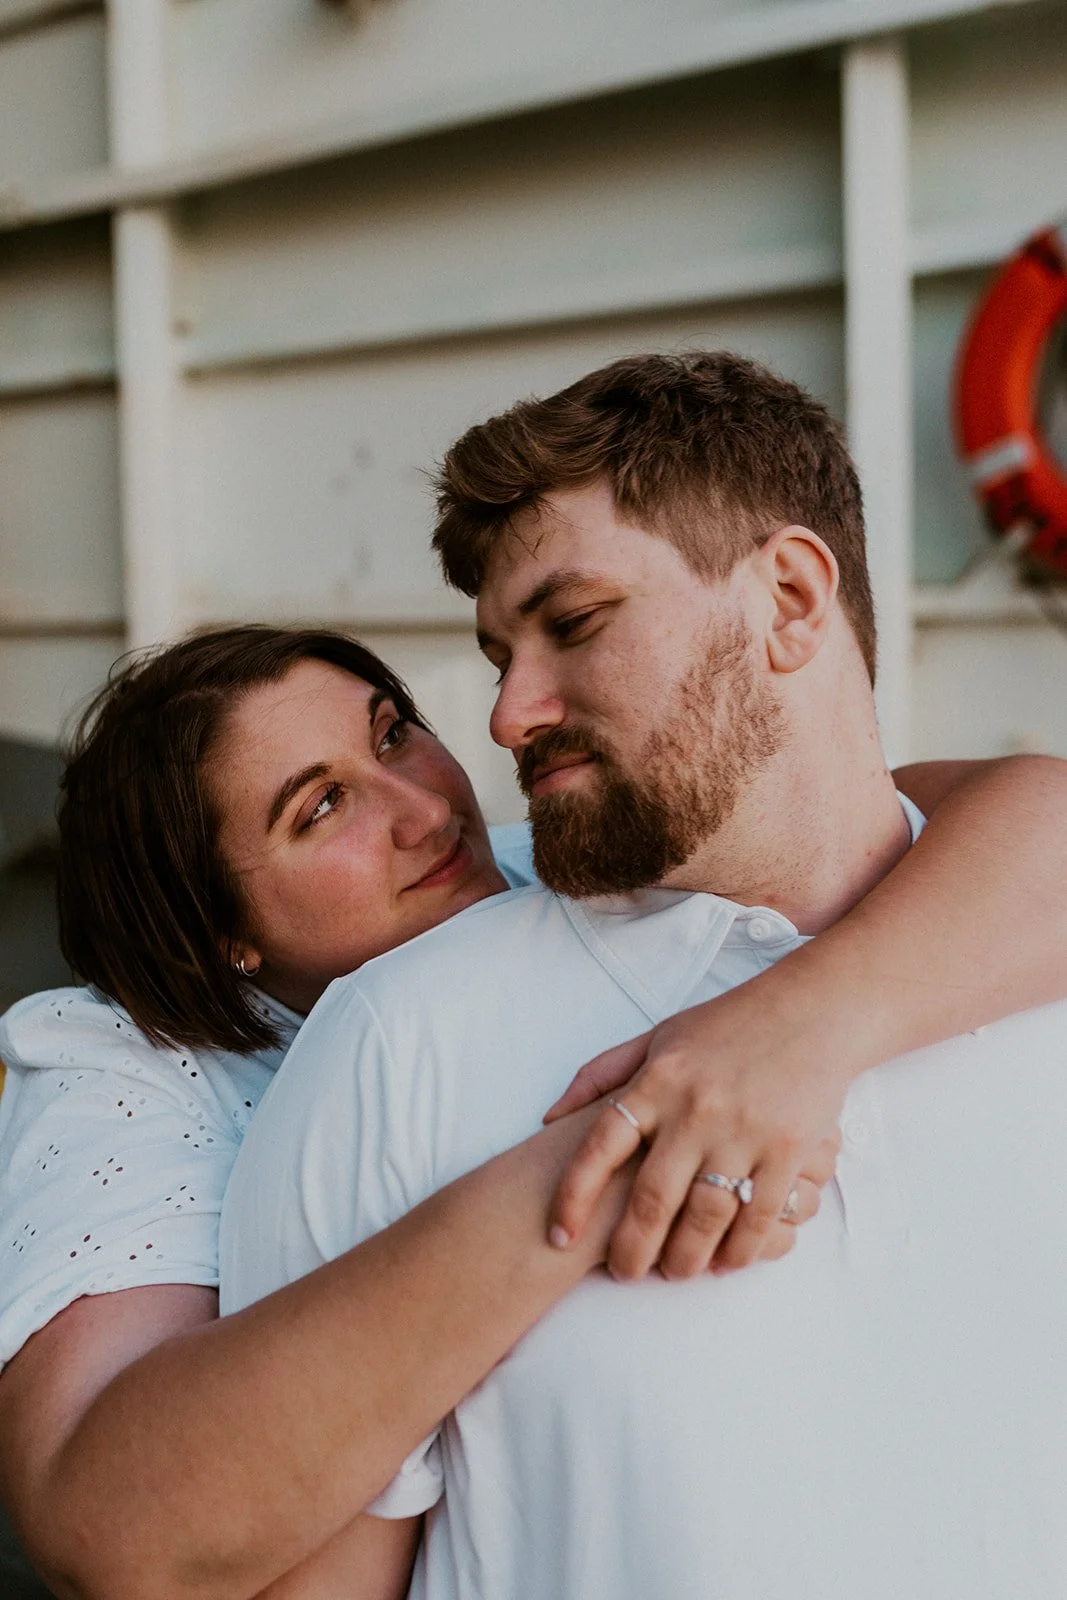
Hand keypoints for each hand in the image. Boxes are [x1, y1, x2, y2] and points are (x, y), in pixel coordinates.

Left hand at [544, 975, 852, 1279]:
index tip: (560, 1233)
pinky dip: (739, 1249)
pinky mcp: (789, 1149)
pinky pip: (757, 1216)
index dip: (574, 1196)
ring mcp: (744, 1131)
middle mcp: (695, 1108)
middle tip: (624, 1272)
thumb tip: (551, 1116)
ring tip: (674, 1272)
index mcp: (658, 1080)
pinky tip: (726, 1261)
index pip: (600, 1146)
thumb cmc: (728, 1024)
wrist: (811, 1010)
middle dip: (631, 1248)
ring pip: (704, 1217)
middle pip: (651, 1198)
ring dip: (685, 1256)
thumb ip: (602, 1074)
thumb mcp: (657, 1036)